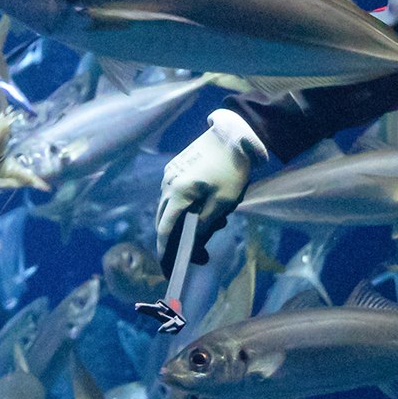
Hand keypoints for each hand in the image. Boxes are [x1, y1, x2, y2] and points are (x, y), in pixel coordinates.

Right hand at [157, 109, 266, 271]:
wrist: (234, 134)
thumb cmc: (232, 169)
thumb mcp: (225, 202)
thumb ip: (206, 224)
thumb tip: (194, 242)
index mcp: (178, 194)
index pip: (165, 228)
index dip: (165, 249)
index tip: (167, 265)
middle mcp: (167, 185)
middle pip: (162, 219)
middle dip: (175, 238)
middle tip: (197, 252)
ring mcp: (169, 175)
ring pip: (168, 206)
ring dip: (182, 220)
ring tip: (211, 224)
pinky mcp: (175, 167)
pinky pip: (173, 193)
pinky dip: (183, 205)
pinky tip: (204, 205)